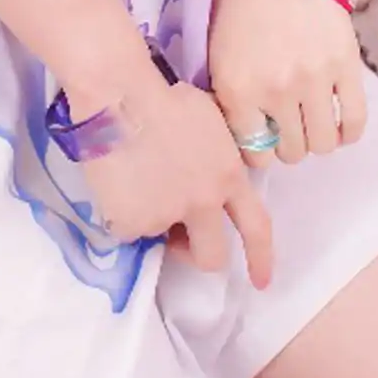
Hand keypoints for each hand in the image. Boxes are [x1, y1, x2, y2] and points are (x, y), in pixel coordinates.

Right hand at [79, 78, 274, 287]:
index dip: (261, 257)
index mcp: (228, 176)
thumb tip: (210, 174)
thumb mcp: (210, 123)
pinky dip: (121, 214)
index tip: (261, 281)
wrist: (119, 96)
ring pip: (161, 236)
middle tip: (178, 238)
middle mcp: (203, 202)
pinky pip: (127, 229)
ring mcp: (166, 214)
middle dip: (197, 253)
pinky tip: (116, 183)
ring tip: (137, 182)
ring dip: (153, 220)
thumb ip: (218, 157)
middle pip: (211, 256)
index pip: (257, 227)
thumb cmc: (163, 96)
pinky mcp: (130, 222)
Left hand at [207, 0, 367, 166]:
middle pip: (293, 153)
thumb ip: (233, 103)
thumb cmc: (242, 11)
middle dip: (290, 144)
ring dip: (317, 139)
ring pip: (323, 144)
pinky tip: (340, 125)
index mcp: (238, 91)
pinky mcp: (346, 66)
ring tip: (313, 121)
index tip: (265, 136)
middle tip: (289, 124)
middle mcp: (276, 92)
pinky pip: (355, 121)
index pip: (256, 152)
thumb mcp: (220, 59)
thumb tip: (254, 140)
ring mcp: (314, 81)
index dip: (261, 149)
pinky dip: (348, 132)